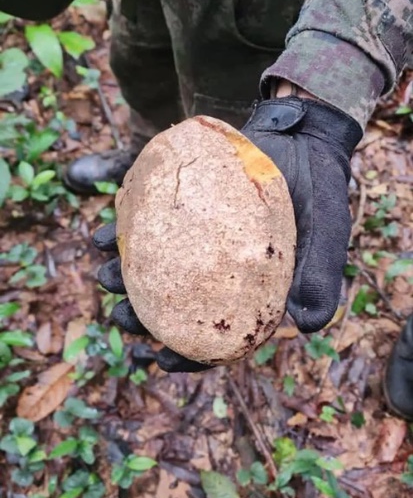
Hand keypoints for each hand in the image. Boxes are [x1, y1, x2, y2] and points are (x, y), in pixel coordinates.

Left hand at [94, 96, 361, 370]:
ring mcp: (195, 239)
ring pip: (153, 269)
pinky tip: (105, 234)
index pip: (216, 338)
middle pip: (174, 307)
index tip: (156, 359)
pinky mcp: (181, 208)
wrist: (302, 138)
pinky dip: (123, 230)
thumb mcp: (327, 234)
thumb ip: (319, 278)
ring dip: (124, 277)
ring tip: (104, 275)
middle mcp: (217, 271)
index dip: (187, 357)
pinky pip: (147, 224)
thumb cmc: (319, 192)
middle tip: (120, 316)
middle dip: (141, 317)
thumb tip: (306, 325)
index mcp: (249, 293)